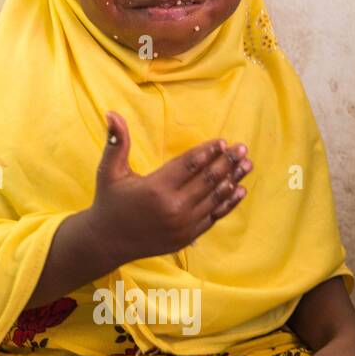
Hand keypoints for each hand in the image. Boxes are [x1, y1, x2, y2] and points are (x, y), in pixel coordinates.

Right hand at [88, 111, 252, 265]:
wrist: (107, 242)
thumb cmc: (109, 202)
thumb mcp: (109, 172)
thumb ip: (116, 142)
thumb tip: (112, 113)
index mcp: (156, 189)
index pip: (189, 165)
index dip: (207, 152)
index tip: (222, 141)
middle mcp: (173, 208)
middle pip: (207, 180)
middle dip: (227, 162)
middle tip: (242, 148)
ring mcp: (183, 225)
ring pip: (214, 198)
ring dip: (233, 180)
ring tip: (247, 164)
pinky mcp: (187, 237)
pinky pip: (213, 217)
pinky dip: (228, 203)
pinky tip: (240, 190)